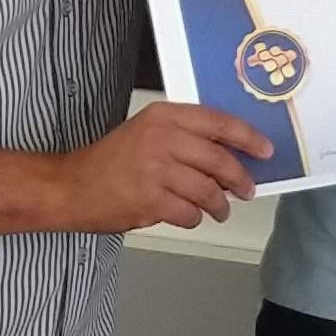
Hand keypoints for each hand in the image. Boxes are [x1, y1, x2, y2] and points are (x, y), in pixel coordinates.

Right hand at [60, 100, 272, 231]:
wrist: (71, 187)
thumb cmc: (110, 161)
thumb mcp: (146, 131)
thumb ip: (184, 137)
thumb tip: (228, 153)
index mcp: (164, 117)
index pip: (218, 122)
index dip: (248, 137)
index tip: (265, 150)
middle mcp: (162, 139)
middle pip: (220, 160)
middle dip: (240, 179)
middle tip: (247, 189)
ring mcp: (156, 171)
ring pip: (209, 191)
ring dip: (220, 205)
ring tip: (219, 210)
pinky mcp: (151, 201)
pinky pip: (190, 213)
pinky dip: (195, 218)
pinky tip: (189, 215)